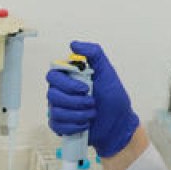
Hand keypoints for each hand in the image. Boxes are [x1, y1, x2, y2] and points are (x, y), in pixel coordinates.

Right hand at [45, 40, 139, 157]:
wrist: (118, 123)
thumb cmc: (113, 98)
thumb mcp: (107, 71)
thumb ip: (94, 54)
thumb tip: (73, 44)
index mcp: (68, 78)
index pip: (53, 75)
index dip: (67, 83)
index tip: (85, 88)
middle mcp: (61, 92)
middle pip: (52, 94)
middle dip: (75, 101)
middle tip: (92, 102)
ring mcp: (59, 109)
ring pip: (55, 111)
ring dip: (78, 114)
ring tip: (92, 113)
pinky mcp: (60, 125)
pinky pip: (57, 125)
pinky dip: (74, 126)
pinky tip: (85, 124)